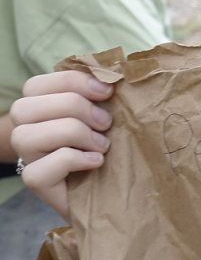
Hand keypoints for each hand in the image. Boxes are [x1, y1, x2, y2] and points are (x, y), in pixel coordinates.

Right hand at [9, 70, 113, 221]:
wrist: (116, 187)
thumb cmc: (109, 143)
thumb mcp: (104, 114)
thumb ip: (100, 93)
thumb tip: (112, 72)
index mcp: (38, 107)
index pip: (37, 84)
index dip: (74, 82)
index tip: (109, 92)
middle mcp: (25, 130)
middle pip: (29, 106)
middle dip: (77, 108)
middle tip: (106, 123)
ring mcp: (28, 158)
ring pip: (29, 135)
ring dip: (75, 134)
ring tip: (102, 145)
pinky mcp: (36, 182)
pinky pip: (42, 168)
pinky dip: (74, 160)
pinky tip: (96, 161)